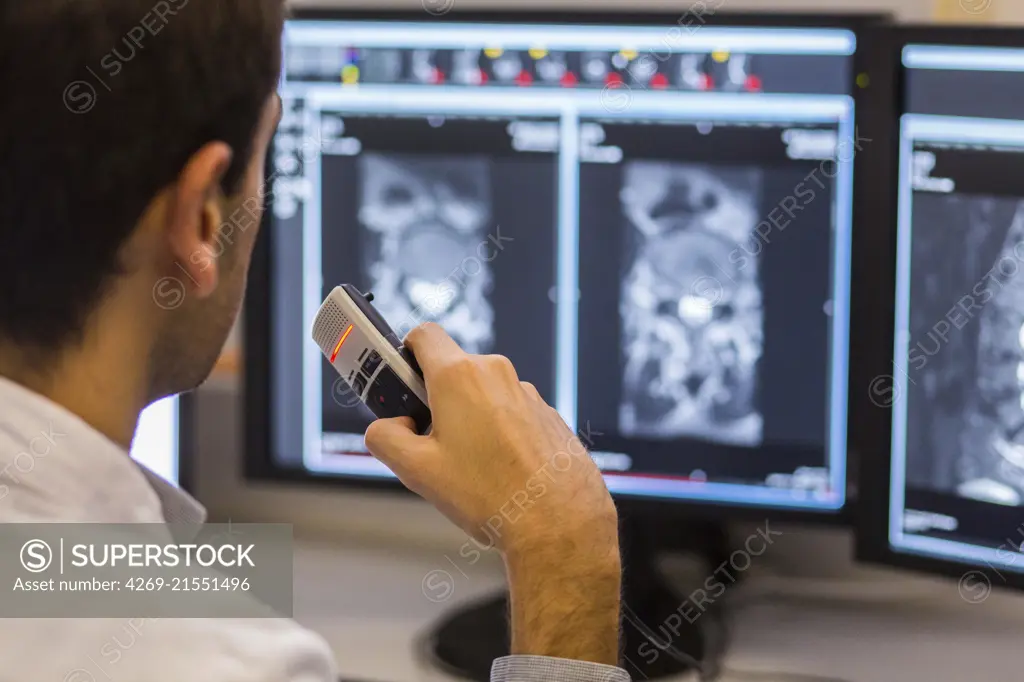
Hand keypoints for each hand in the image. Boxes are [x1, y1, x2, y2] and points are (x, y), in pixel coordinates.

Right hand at [365, 323, 620, 663]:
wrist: (559, 522)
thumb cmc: (491, 495)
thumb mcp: (417, 470)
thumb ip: (385, 438)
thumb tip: (388, 426)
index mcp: (460, 376)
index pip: (423, 336)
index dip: (404, 356)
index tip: (400, 387)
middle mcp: (496, 374)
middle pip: (453, 370)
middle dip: (436, 401)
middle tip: (432, 444)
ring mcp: (527, 393)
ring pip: (483, 395)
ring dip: (470, 420)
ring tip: (472, 470)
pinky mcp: (548, 415)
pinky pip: (511, 414)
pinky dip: (500, 434)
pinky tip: (501, 473)